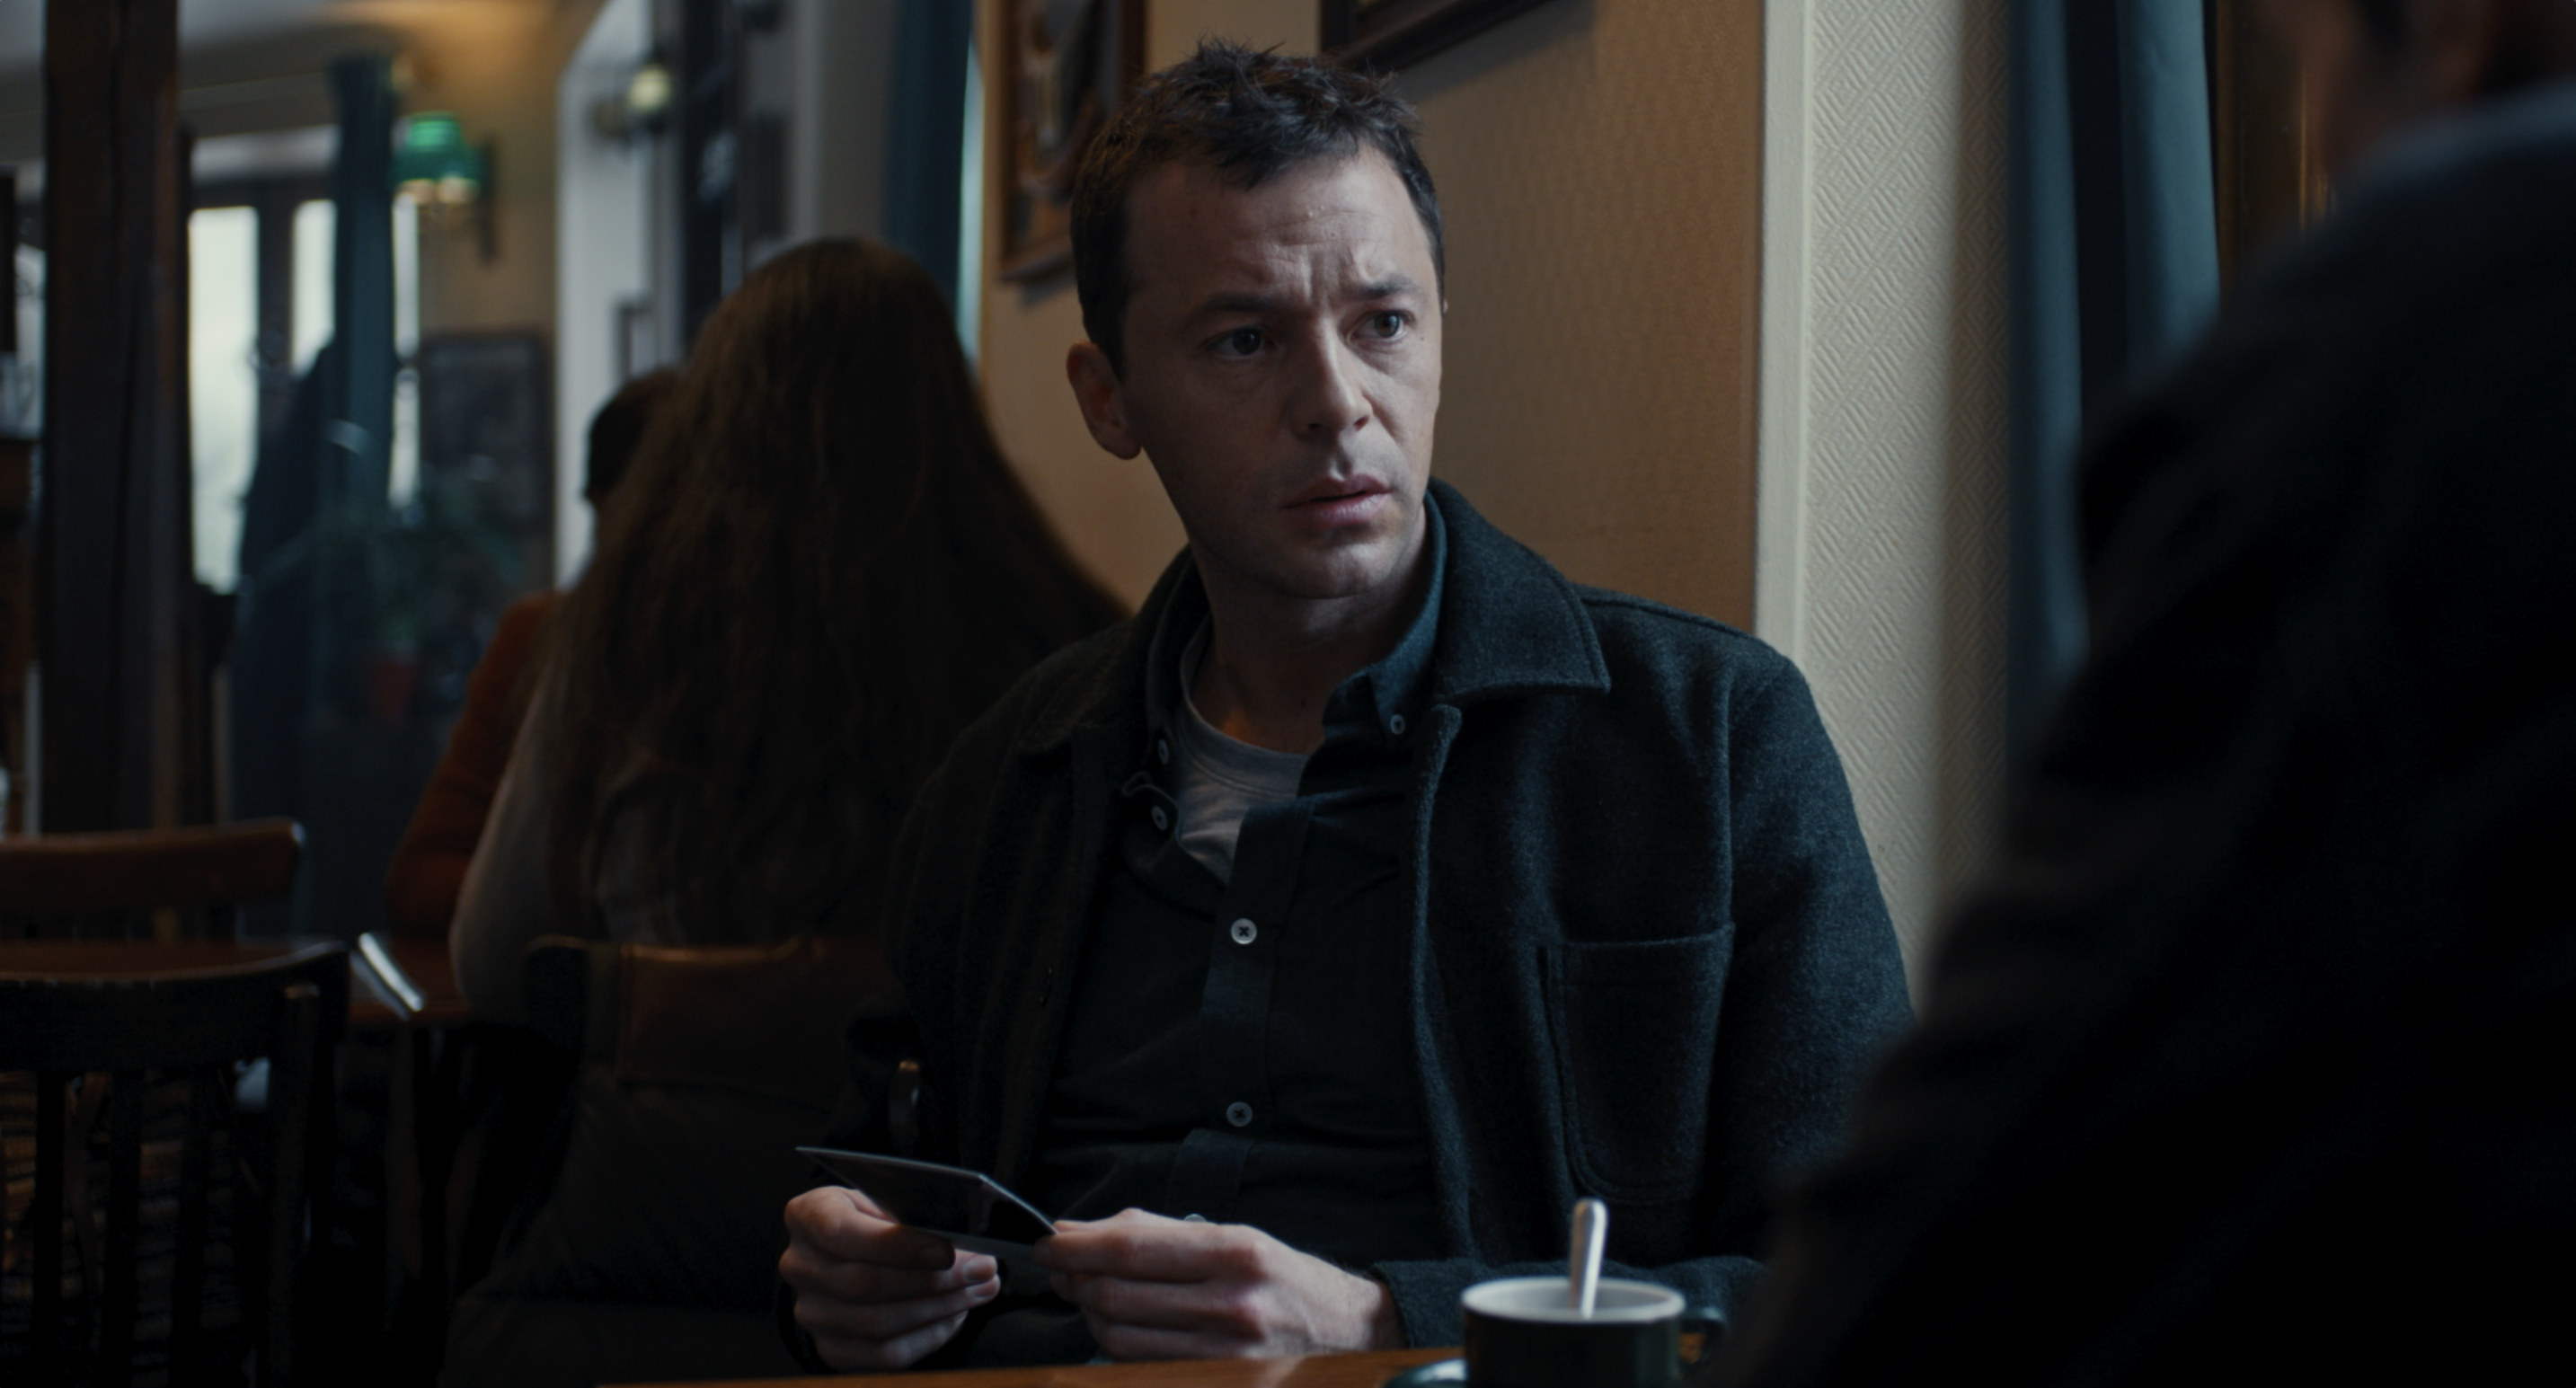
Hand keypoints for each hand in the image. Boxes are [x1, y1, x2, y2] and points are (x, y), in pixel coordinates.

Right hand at [779, 1186, 1000, 1371]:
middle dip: (932, 1280)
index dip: (896, 1245)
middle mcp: (799, 1266)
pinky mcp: (832, 1349)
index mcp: (807, 1216)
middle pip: (863, 1284)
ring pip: (877, 1323)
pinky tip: (956, 1314)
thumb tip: (966, 1240)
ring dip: (939, 1308)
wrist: (852, 1253)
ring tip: (980, 1289)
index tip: (947, 1250)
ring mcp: (812, 1313)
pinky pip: (884, 1355)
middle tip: (982, 1269)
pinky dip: (929, 1336)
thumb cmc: (878, 1219)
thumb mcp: (888, 1200)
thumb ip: (916, 1216)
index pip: (842, 1233)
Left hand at [1032, 1208, 1404, 1360]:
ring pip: (1119, 1338)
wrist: (1349, 1333)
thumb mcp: (1232, 1236)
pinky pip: (1141, 1369)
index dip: (1077, 1247)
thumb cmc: (1283, 1280)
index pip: (1131, 1249)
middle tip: (1065, 1271)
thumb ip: (1153, 1232)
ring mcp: (1226, 1356)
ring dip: (1092, 1316)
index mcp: (1237, 1253)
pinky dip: (1119, 1347)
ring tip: (1096, 1298)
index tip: (1049, 1244)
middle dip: (1076, 1281)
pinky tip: (1124, 1328)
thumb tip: (1078, 1232)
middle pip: (1116, 1296)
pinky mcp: (1220, 1385)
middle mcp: (1233, 1306)